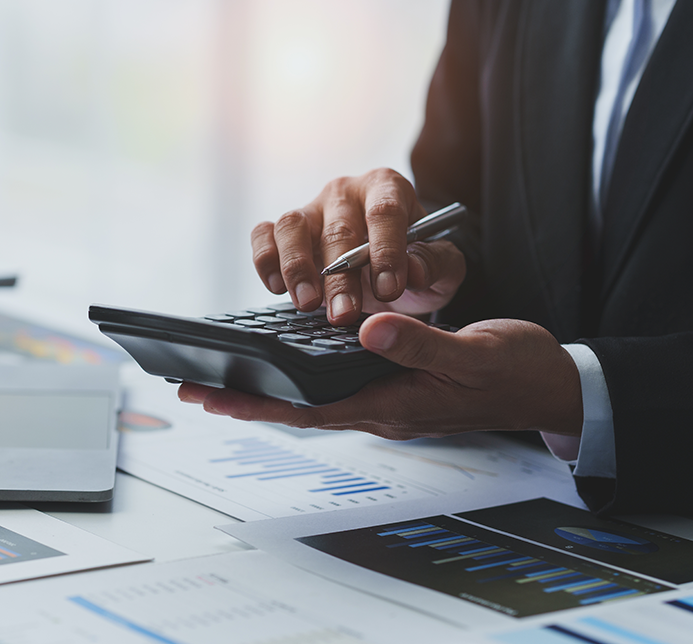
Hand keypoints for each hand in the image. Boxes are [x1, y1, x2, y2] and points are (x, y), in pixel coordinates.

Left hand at [177, 313, 583, 439]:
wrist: (549, 384)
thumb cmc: (516, 372)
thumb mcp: (473, 354)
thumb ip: (420, 344)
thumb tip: (366, 330)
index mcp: (391, 405)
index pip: (307, 410)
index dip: (256, 404)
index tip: (210, 396)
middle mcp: (378, 406)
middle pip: (296, 408)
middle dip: (243, 400)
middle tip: (191, 387)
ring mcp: (384, 397)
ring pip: (311, 396)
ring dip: (266, 389)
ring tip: (219, 376)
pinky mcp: (393, 382)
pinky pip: (334, 382)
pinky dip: (300, 374)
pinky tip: (281, 363)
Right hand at [251, 168, 465, 323]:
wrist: (385, 270)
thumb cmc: (413, 263)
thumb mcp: (442, 267)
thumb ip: (435, 265)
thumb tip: (414, 271)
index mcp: (387, 188)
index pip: (385, 211)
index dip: (386, 250)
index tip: (389, 288)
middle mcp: (345, 193)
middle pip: (338, 228)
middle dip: (341, 276)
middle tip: (346, 313)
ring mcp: (310, 208)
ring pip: (292, 226)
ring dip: (297, 268)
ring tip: (307, 304)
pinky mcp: (281, 228)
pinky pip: (263, 234)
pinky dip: (265, 259)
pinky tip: (276, 286)